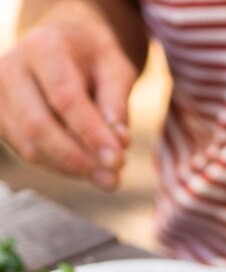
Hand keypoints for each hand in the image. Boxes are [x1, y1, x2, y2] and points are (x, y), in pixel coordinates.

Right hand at [0, 0, 136, 188]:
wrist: (63, 43)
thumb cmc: (94, 58)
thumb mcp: (116, 70)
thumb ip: (116, 104)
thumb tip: (118, 144)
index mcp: (44, 48)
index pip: (64, 98)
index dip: (91, 133)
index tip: (117, 159)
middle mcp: (12, 68)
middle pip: (37, 124)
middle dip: (77, 158)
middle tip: (113, 178)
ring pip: (28, 144)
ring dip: (70, 167)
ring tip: (106, 177)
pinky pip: (26, 151)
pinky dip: (59, 165)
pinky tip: (86, 168)